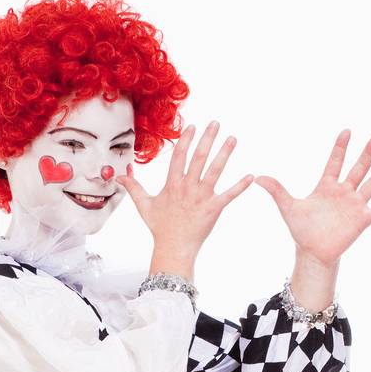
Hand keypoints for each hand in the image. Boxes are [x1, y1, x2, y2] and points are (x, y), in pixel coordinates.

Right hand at [118, 120, 253, 278]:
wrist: (173, 248)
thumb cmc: (160, 228)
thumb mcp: (144, 206)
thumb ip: (133, 188)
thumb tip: (119, 176)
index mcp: (172, 184)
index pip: (179, 156)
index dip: (186, 140)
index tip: (193, 126)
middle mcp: (188, 187)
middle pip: (199, 157)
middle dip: (208, 138)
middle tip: (216, 123)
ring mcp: (201, 197)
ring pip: (215, 171)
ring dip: (225, 153)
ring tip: (233, 138)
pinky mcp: (213, 209)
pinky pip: (229, 195)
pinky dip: (240, 186)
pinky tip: (251, 176)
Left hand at [255, 130, 370, 266]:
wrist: (312, 252)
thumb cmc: (301, 229)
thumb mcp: (288, 207)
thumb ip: (277, 191)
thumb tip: (258, 178)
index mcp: (327, 186)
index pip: (335, 162)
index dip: (340, 148)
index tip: (347, 131)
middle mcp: (344, 192)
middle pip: (358, 168)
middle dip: (366, 153)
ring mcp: (355, 205)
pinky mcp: (363, 220)